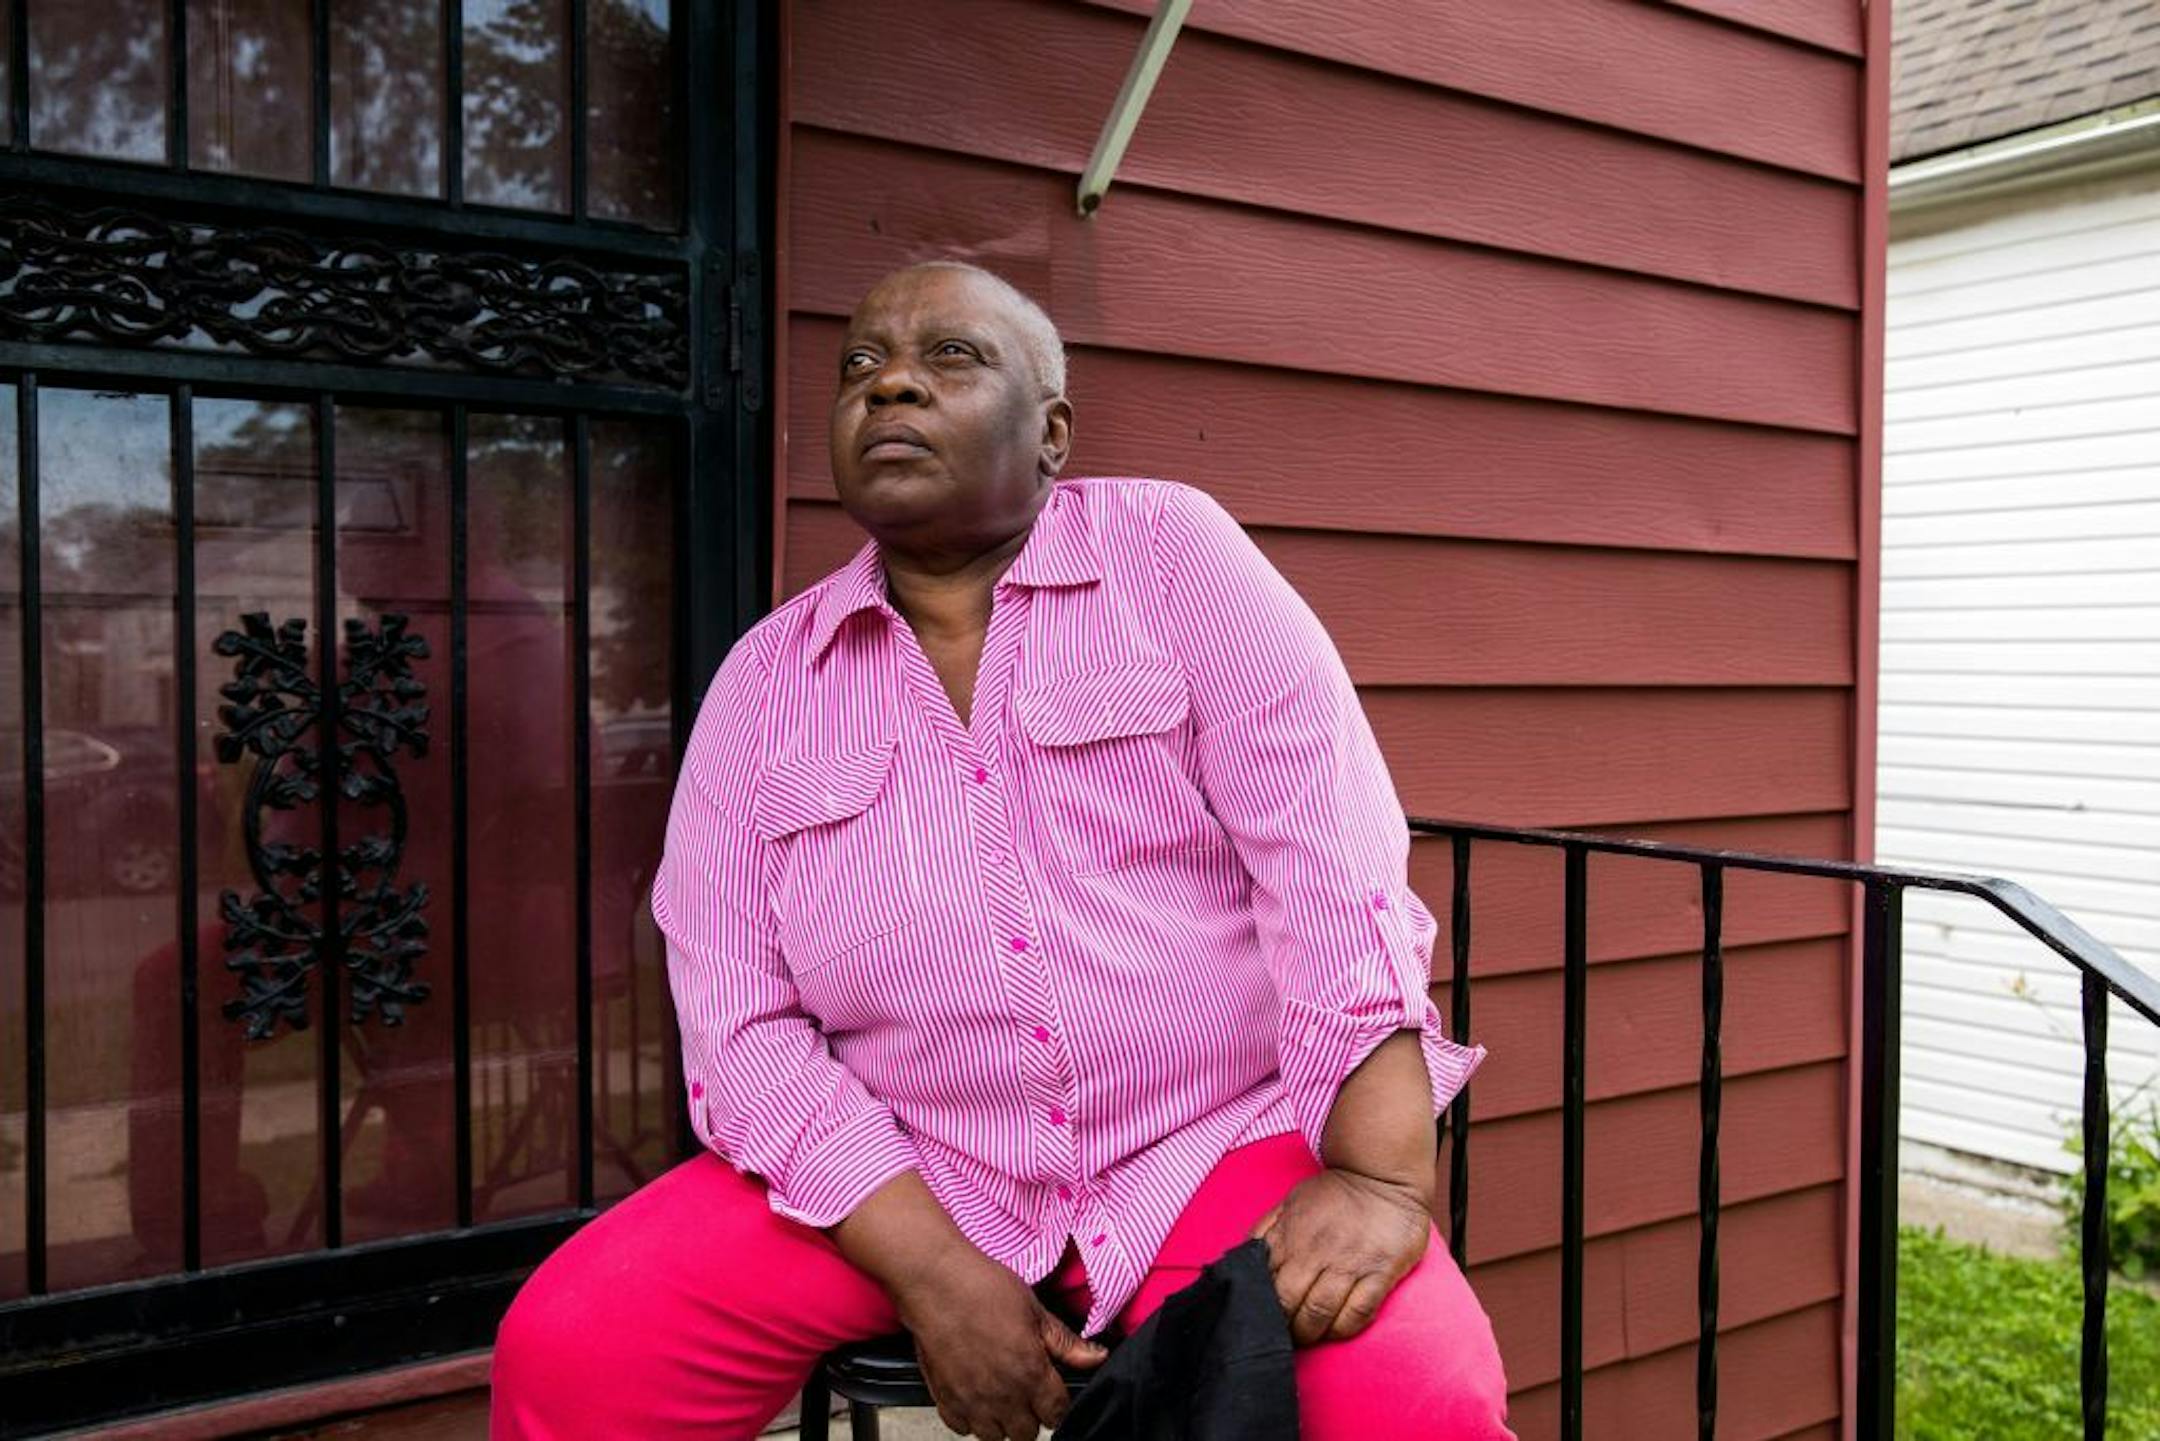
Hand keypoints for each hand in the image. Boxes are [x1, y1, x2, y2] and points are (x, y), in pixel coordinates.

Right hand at [893, 1248, 1105, 1439]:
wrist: (935, 1282)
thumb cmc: (984, 1288)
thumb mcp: (1035, 1310)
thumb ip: (1066, 1343)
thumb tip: (1097, 1358)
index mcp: (1031, 1374)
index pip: (1057, 1414)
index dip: (1058, 1404)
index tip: (1052, 1392)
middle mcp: (1002, 1396)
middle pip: (1026, 1433)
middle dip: (1031, 1415)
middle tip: (1025, 1390)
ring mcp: (970, 1401)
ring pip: (995, 1437)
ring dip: (1000, 1421)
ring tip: (999, 1394)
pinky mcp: (944, 1398)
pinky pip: (962, 1428)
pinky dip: (970, 1418)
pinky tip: (973, 1393)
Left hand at [1252, 1166, 1430, 1345]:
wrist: (1382, 1175)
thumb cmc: (1334, 1193)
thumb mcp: (1290, 1203)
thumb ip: (1265, 1232)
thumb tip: (1243, 1261)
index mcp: (1289, 1236)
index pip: (1264, 1283)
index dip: (1259, 1307)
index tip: (1260, 1318)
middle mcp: (1316, 1252)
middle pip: (1288, 1305)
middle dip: (1283, 1327)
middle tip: (1284, 1336)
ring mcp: (1349, 1264)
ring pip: (1320, 1315)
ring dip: (1310, 1333)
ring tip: (1308, 1336)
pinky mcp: (1380, 1273)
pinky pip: (1358, 1314)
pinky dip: (1343, 1329)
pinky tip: (1337, 1329)